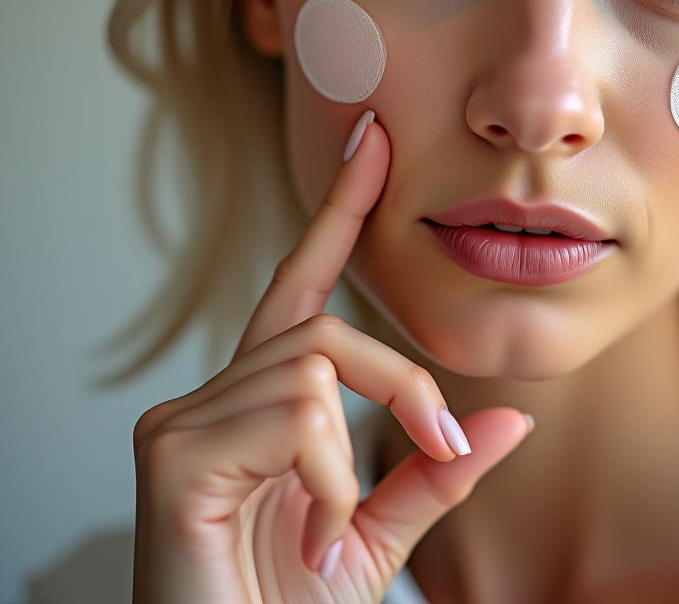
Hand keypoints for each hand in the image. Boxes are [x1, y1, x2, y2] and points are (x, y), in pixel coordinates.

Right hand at [131, 109, 533, 602]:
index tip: (370, 138)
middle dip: (398, 378)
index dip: (338, 207)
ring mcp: (180, 421)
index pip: (300, 283)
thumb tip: (509, 420)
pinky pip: (289, 415)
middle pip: (322, 325)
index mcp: (258, 405)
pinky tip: (309, 540)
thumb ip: (432, 474)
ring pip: (311, 363)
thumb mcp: (373, 536)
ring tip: (339, 529)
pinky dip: (325, 478)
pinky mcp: (170, 455)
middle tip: (440, 440)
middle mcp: (209, 396)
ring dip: (357, 444)